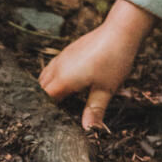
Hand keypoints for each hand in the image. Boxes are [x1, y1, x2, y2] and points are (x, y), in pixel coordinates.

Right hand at [38, 0, 154, 129]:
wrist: (121, 31)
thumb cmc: (114, 60)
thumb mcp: (105, 90)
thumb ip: (94, 111)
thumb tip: (88, 130)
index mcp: (63, 80)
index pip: (44, 100)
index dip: (43, 112)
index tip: (45, 123)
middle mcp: (58, 67)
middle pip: (41, 88)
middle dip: (42, 102)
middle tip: (48, 115)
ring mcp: (62, 57)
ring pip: (45, 75)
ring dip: (46, 88)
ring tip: (54, 101)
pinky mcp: (69, 50)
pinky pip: (53, 66)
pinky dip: (53, 77)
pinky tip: (65, 82)